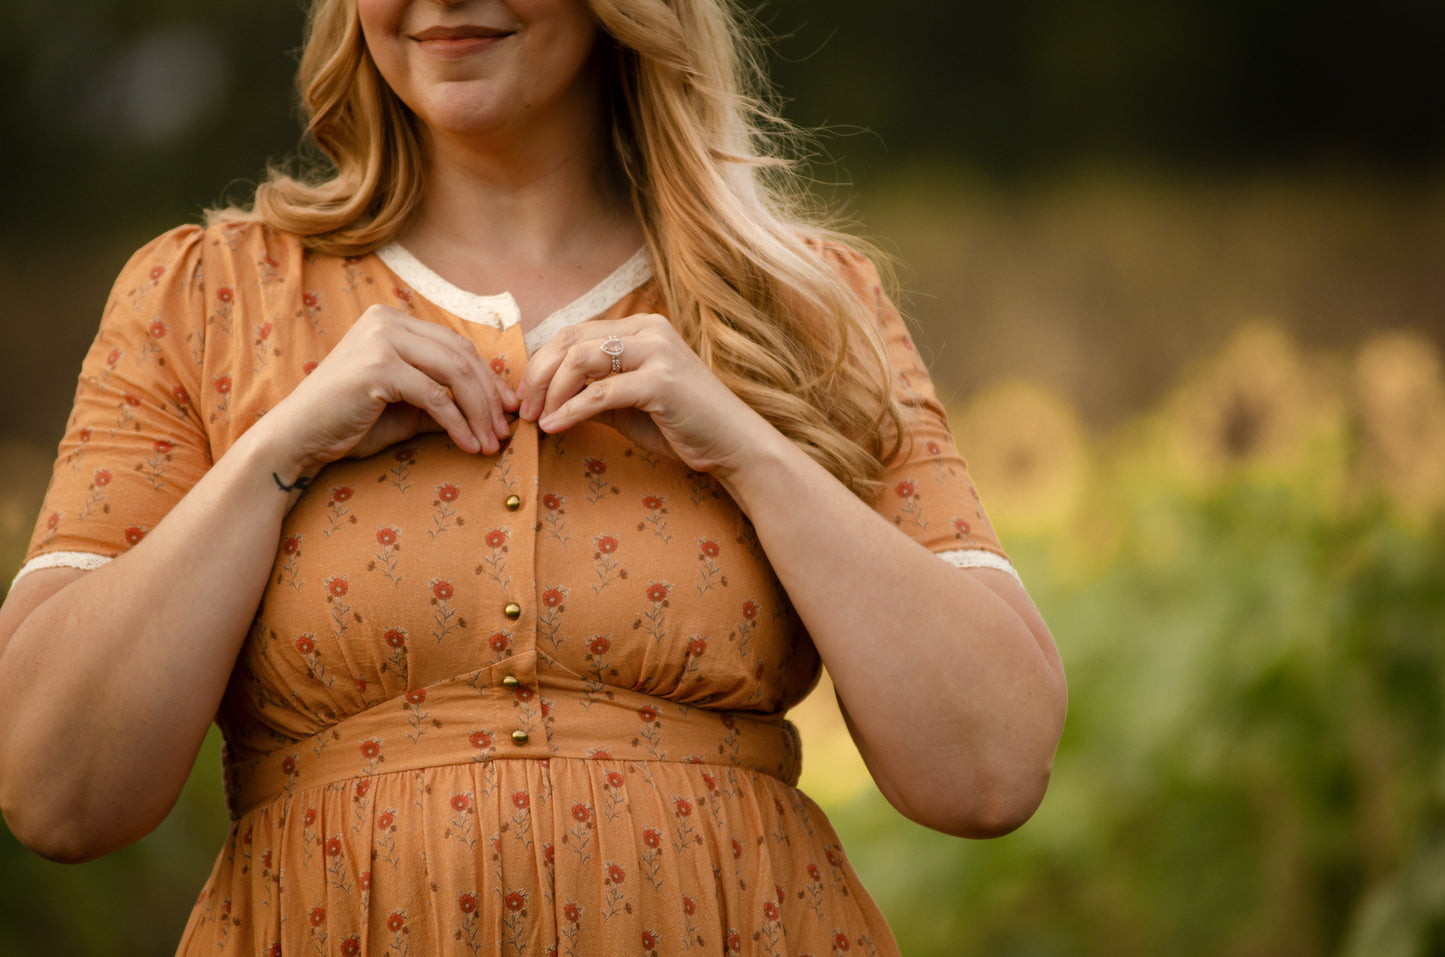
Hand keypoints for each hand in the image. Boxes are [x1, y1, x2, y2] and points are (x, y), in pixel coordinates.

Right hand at [266, 305, 518, 474]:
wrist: (296, 438)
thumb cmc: (348, 423)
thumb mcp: (405, 408)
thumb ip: (443, 401)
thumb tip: (495, 412)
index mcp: (391, 321)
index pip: (455, 345)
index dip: (488, 378)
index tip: (507, 409)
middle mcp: (386, 321)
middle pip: (461, 356)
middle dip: (490, 396)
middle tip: (506, 430)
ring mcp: (381, 340)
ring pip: (454, 374)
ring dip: (480, 412)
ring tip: (492, 442)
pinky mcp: (378, 367)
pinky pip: (435, 397)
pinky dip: (458, 424)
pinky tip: (469, 445)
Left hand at [515, 314, 766, 475]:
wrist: (734, 446)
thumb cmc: (683, 426)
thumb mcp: (629, 404)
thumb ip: (594, 390)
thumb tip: (545, 397)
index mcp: (643, 327)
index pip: (575, 332)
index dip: (542, 362)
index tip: (526, 395)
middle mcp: (650, 330)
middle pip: (571, 339)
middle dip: (539, 375)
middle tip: (524, 409)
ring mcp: (658, 352)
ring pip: (581, 360)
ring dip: (552, 392)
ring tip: (539, 420)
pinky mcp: (661, 382)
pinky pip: (601, 393)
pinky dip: (571, 411)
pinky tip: (556, 428)